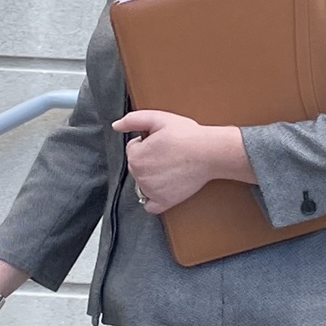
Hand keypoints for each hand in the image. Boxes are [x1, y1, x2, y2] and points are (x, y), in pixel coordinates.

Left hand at [112, 110, 245, 213]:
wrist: (209, 152)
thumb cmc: (187, 135)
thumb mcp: (159, 119)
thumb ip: (133, 120)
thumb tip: (116, 125)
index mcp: (135, 156)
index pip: (133, 149)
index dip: (147, 143)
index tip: (161, 141)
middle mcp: (139, 176)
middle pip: (137, 167)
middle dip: (148, 159)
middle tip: (168, 153)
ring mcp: (151, 191)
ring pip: (143, 184)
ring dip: (151, 177)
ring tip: (171, 166)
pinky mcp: (164, 201)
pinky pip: (150, 206)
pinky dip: (153, 199)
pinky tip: (163, 188)